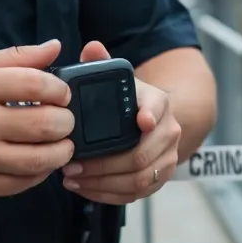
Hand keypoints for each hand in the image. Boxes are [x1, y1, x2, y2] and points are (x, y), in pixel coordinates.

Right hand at [0, 40, 75, 200]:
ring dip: (61, 151)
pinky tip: (39, 161)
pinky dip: (41, 172)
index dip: (61, 90)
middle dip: (66, 122)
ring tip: (60, 143)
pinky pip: (24, 182)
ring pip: (40, 159)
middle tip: (64, 121)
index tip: (62, 94)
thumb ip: (16, 57)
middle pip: (45, 125)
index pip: (38, 86)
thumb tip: (55, 47)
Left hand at [60, 41, 180, 204]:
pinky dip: (107, 195)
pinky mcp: (159, 179)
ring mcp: (167, 158)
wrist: (154, 121)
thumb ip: (102, 63)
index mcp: (158, 102)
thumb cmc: (129, 100)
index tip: (141, 122)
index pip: (157, 108)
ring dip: (102, 183)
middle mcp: (169, 131)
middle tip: (72, 164)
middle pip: (140, 155)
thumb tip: (92, 47)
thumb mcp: (119, 80)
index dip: (150, 116)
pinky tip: (84, 189)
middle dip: (103, 164)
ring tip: (72, 178)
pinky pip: (135, 194)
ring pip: (138, 179)